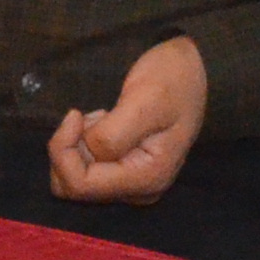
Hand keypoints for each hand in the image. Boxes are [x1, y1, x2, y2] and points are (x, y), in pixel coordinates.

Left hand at [49, 36, 208, 202]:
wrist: (195, 69)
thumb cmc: (173, 80)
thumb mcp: (144, 101)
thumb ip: (112, 135)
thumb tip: (87, 151)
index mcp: (146, 178)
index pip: (80, 184)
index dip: (64, 151)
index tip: (74, 114)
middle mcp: (138, 190)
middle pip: (74, 186)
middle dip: (69, 150)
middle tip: (88, 116)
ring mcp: (132, 183)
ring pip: (76, 178)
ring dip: (77, 146)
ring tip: (103, 116)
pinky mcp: (126, 171)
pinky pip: (87, 168)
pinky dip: (84, 144)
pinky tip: (105, 121)